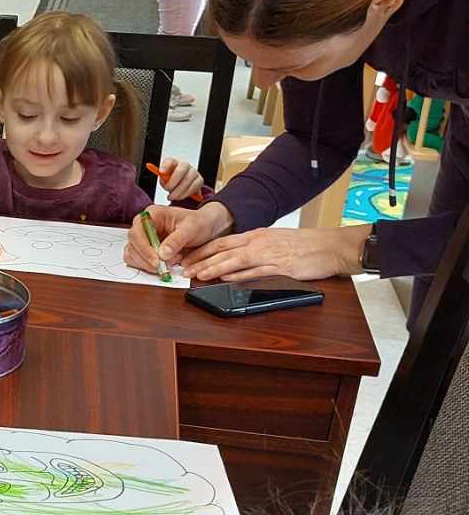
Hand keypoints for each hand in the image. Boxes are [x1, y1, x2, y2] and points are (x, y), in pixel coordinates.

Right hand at [125, 198, 231, 273]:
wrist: (205, 228)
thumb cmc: (198, 223)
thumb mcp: (191, 228)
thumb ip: (176, 240)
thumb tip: (162, 254)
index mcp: (152, 214)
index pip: (138, 231)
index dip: (144, 247)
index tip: (156, 261)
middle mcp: (144, 226)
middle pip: (132, 244)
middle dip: (145, 259)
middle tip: (161, 269)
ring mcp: (143, 238)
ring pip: (132, 254)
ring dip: (145, 265)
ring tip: (165, 267)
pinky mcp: (145, 250)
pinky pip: (138, 261)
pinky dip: (146, 267)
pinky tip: (161, 268)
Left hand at [154, 156, 203, 201]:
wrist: (181, 188)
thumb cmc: (171, 182)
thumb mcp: (164, 181)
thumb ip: (164, 180)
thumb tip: (165, 181)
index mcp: (174, 163)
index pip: (170, 161)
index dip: (165, 166)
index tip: (161, 172)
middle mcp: (185, 165)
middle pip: (181, 170)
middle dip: (173, 181)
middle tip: (167, 189)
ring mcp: (194, 172)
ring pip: (188, 179)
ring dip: (179, 190)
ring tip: (172, 196)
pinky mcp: (200, 180)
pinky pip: (194, 186)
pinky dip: (186, 193)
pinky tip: (180, 197)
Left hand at [181, 223, 364, 284]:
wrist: (330, 247)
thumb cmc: (305, 245)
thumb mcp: (275, 240)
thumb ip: (255, 248)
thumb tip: (236, 258)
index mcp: (257, 235)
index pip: (223, 241)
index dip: (203, 250)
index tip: (188, 257)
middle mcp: (259, 242)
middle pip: (224, 250)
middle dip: (201, 260)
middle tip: (184, 268)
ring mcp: (269, 255)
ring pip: (235, 260)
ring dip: (214, 268)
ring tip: (198, 274)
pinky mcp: (280, 267)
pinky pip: (255, 271)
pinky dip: (239, 275)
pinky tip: (226, 279)